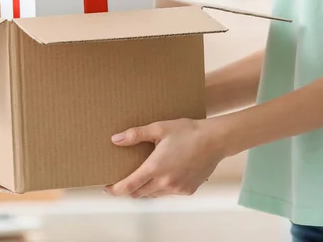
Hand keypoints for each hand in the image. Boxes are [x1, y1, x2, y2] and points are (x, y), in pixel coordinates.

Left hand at [104, 118, 227, 197]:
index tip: (107, 188)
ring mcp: (177, 188)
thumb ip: (135, 135)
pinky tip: (163, 175)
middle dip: (129, 189)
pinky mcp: (188, 190)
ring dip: (145, 189)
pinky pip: (168, 193)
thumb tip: (115, 140)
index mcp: (155, 168)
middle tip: (123, 180)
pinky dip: (161, 187)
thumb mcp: (159, 128)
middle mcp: (165, 182)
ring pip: (154, 195)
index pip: (129, 186)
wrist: (216, 140)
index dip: (115, 190)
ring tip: (142, 177)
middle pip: (139, 193)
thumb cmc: (187, 131)